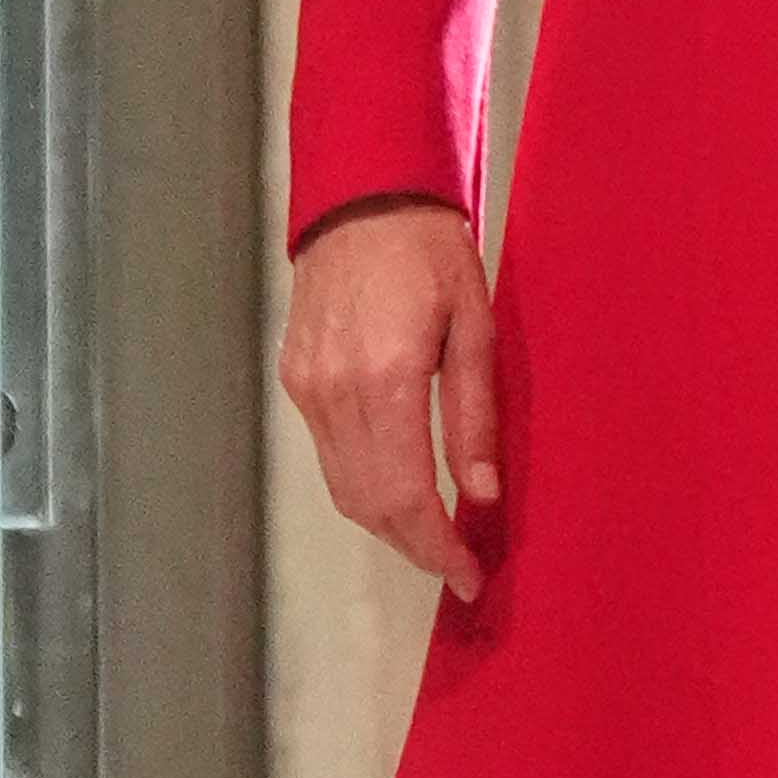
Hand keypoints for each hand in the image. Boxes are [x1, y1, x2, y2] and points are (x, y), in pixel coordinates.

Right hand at [281, 199, 504, 602]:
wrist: (363, 201)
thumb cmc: (430, 252)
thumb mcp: (476, 326)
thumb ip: (474, 416)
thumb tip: (481, 494)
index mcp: (387, 378)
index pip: (407, 494)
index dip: (438, 547)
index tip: (468, 576)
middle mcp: (335, 391)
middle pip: (370, 503)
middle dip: (416, 546)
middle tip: (459, 569)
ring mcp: (308, 387)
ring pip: (343, 487)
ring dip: (388, 524)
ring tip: (435, 540)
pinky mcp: (296, 380)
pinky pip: (329, 455)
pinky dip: (364, 485)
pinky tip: (400, 490)